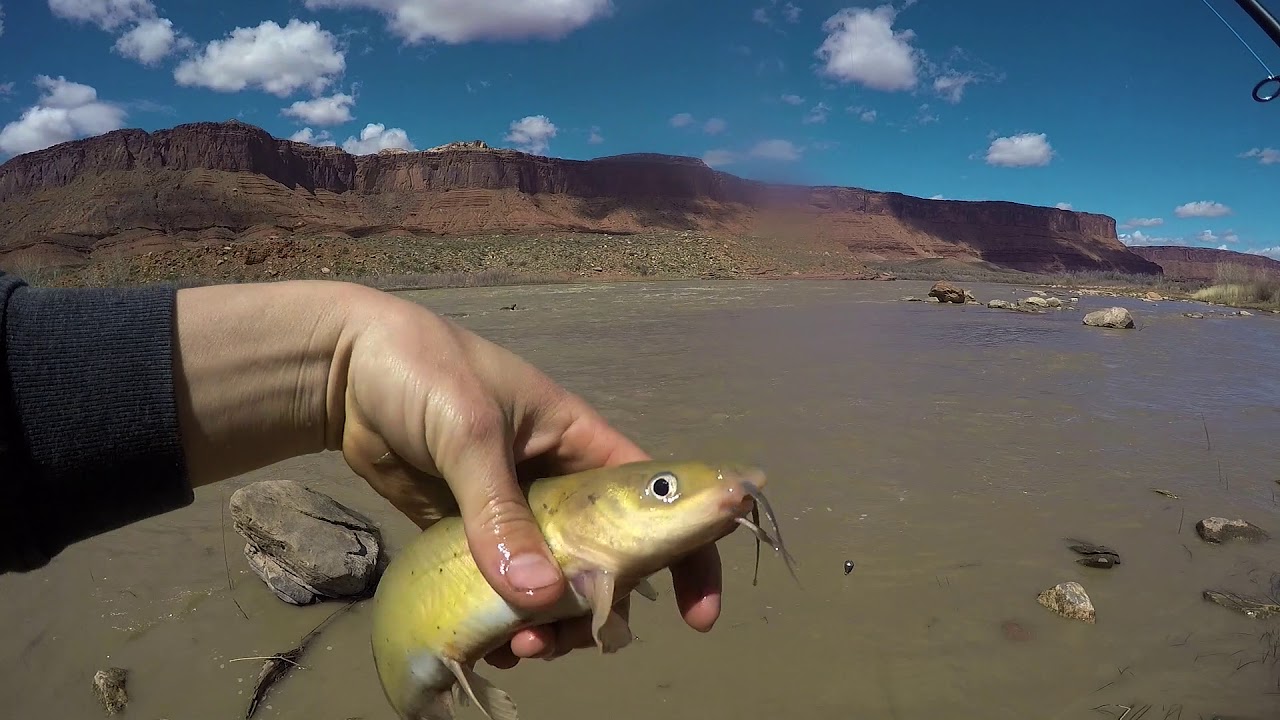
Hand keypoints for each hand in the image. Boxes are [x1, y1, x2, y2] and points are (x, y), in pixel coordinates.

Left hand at [334, 289, 724, 664]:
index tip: (698, 613)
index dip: (688, 552)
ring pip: (553, 583)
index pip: (654, 499)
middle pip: (605, 559)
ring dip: (549, 625)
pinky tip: (490, 644)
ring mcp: (513, 513)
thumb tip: (540, 596)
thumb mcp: (470, 430)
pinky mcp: (468, 536)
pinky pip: (501, 588)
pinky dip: (505, 622)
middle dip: (598, 608)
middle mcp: (557, 483)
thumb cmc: (422, 372)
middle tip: (564, 642)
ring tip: (519, 649)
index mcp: (579, 442)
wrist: (342, 370)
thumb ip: (500, 511)